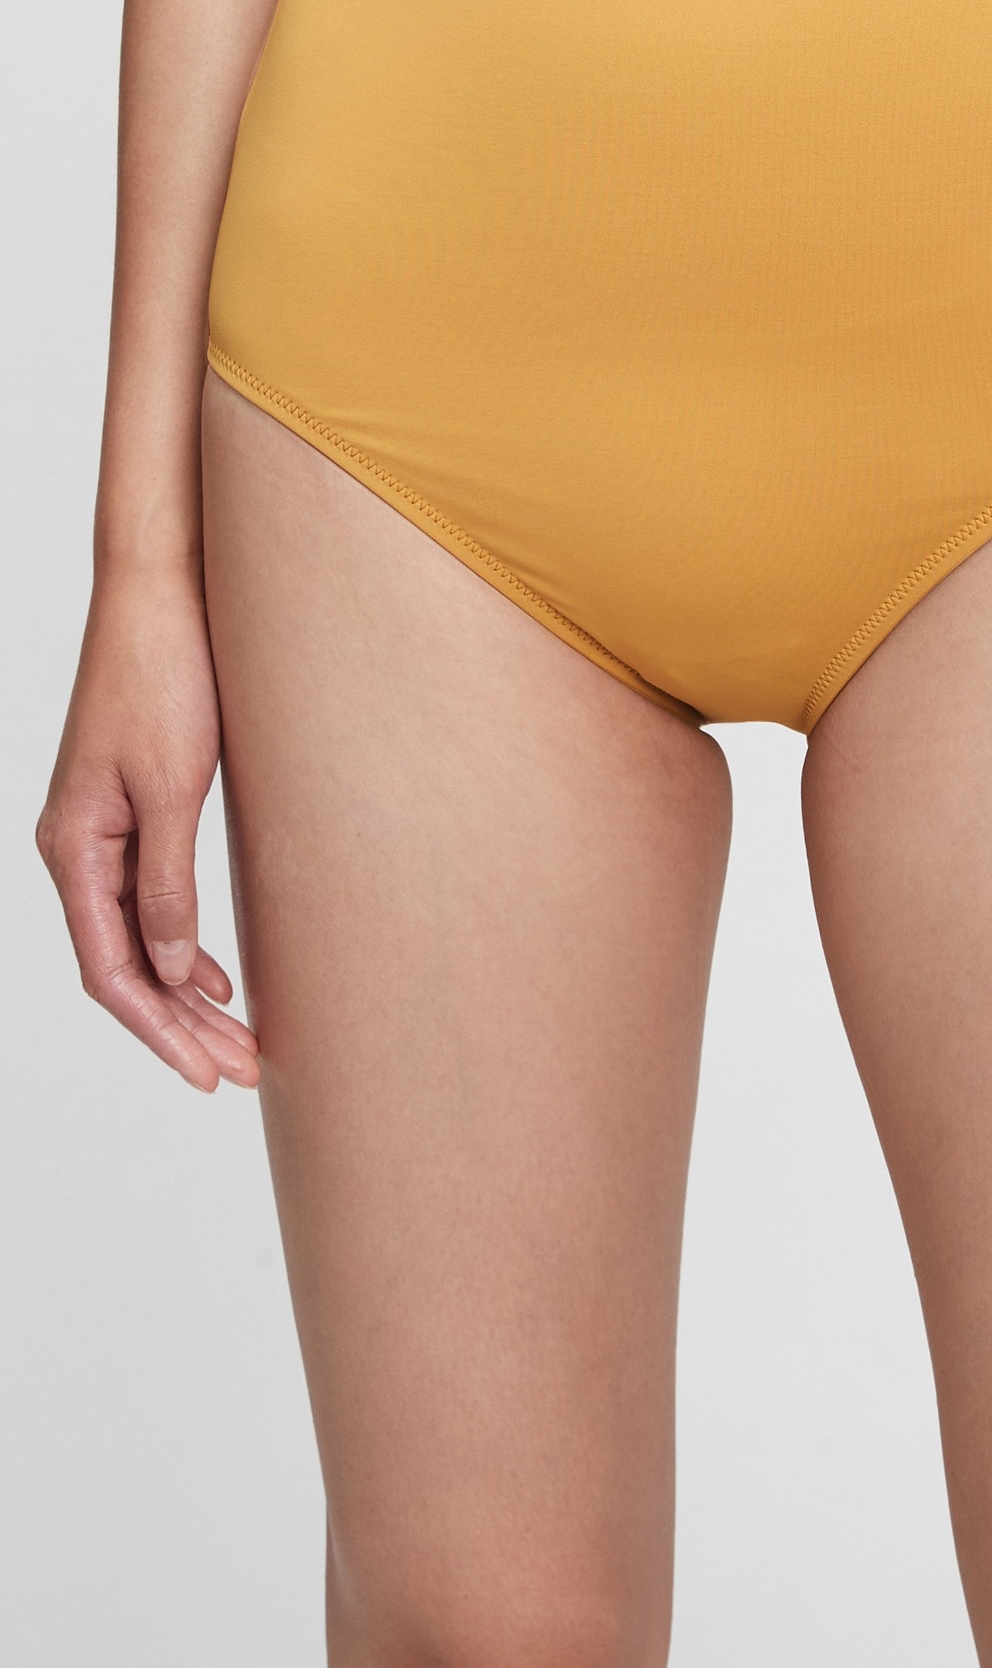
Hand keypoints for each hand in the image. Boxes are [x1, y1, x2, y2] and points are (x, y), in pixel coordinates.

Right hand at [37, 564, 257, 1091]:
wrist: (163, 593)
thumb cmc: (165, 675)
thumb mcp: (173, 786)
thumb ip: (167, 881)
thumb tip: (176, 969)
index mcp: (74, 847)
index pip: (110, 970)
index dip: (160, 1030)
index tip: (207, 1074)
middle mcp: (78, 848)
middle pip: (127, 966)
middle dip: (181, 1027)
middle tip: (241, 1072)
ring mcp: (103, 831)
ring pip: (141, 939)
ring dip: (188, 995)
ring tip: (240, 1042)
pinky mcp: (135, 810)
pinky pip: (151, 903)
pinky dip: (185, 948)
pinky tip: (220, 979)